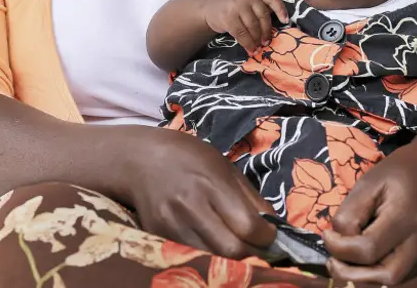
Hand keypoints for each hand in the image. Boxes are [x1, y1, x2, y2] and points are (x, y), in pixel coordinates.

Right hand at [122, 126, 275, 257]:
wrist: (141, 159)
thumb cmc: (189, 156)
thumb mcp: (224, 165)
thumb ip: (250, 197)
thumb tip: (275, 226)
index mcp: (211, 183)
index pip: (248, 225)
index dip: (267, 237)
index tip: (271, 236)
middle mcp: (191, 206)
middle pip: (232, 250)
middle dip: (251, 253)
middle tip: (256, 247)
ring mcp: (172, 225)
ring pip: (212, 259)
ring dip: (230, 259)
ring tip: (236, 248)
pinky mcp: (158, 237)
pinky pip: (191, 256)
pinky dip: (207, 256)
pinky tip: (212, 245)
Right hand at [202, 0, 288, 53]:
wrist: (207, 5)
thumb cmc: (232, 3)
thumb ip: (259, 3)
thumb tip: (279, 21)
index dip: (280, 9)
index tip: (286, 20)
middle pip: (263, 16)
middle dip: (266, 31)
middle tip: (267, 41)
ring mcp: (236, 5)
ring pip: (253, 27)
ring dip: (257, 39)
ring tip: (258, 46)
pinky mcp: (228, 17)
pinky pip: (242, 34)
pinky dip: (248, 44)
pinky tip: (250, 49)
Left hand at [323, 147, 416, 284]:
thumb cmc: (401, 169)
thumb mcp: (370, 181)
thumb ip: (352, 210)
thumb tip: (337, 236)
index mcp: (404, 218)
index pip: (368, 248)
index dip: (340, 247)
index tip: (326, 234)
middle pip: (386, 276)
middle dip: (351, 273)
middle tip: (331, 259)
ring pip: (394, 281)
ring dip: (364, 277)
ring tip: (343, 262)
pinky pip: (402, 275)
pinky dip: (378, 273)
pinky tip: (364, 260)